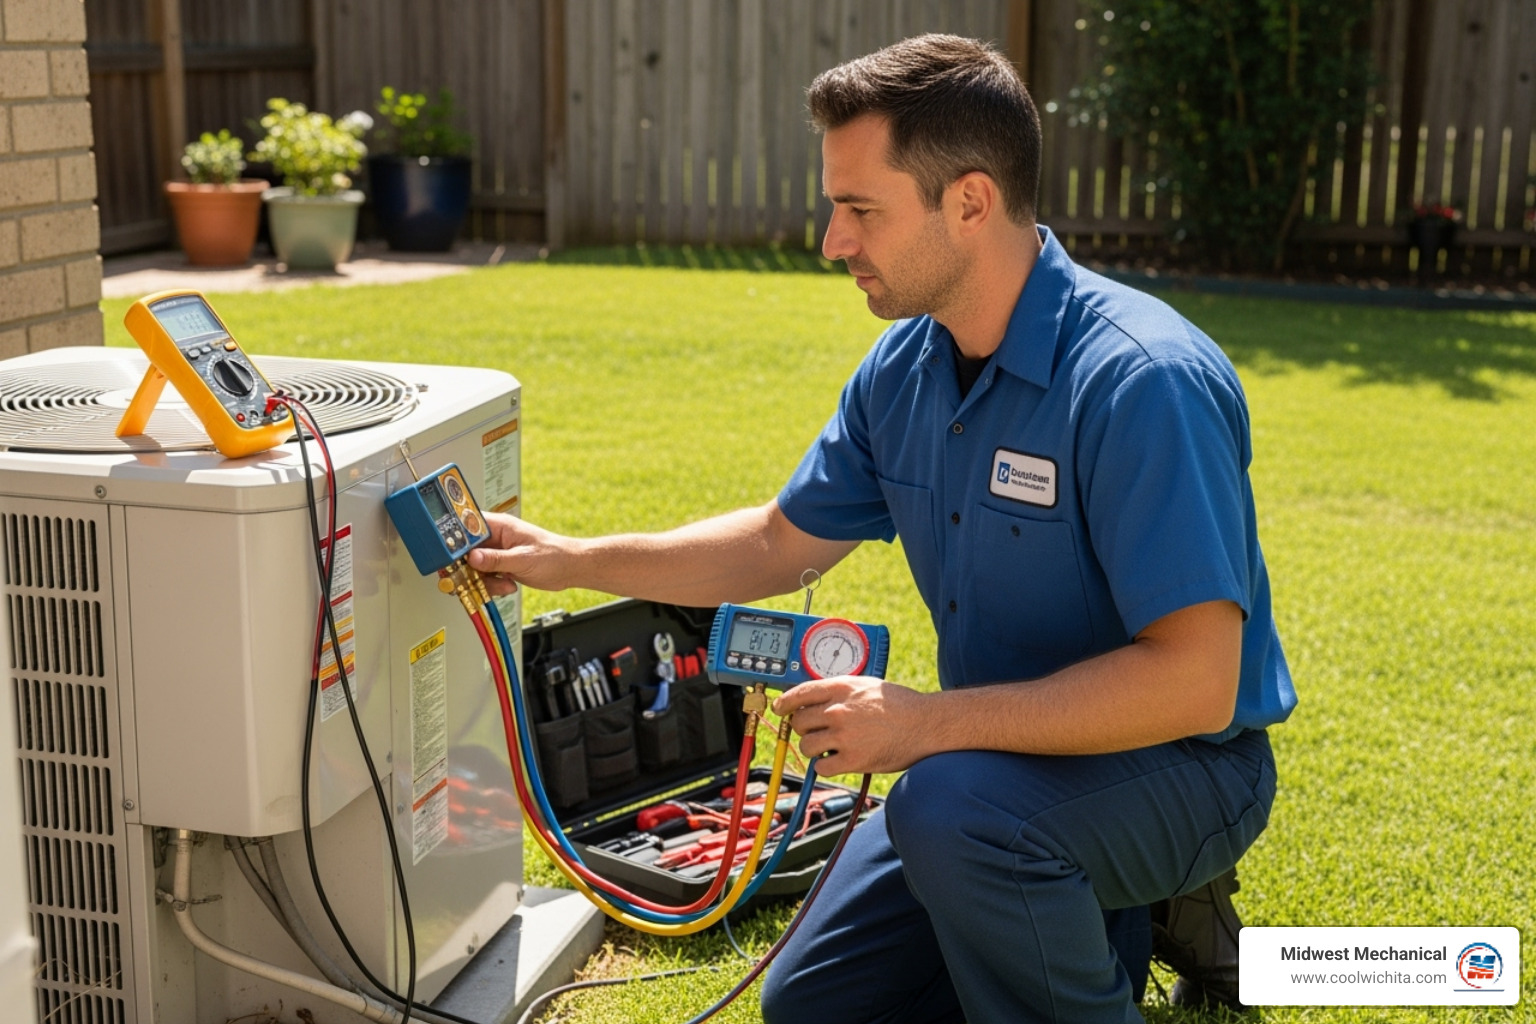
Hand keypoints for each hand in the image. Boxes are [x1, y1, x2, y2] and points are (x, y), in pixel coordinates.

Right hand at [466, 512, 576, 596]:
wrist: (569, 569)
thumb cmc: (554, 556)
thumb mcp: (522, 558)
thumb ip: (496, 559)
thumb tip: (472, 558)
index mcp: (500, 526)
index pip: (468, 526)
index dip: (455, 539)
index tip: (450, 555)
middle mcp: (495, 538)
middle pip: (466, 551)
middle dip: (469, 568)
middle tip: (472, 578)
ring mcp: (497, 553)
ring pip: (474, 567)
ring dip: (484, 580)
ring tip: (502, 584)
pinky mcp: (500, 566)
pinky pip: (485, 577)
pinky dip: (492, 585)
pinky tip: (508, 585)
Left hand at [770, 676, 932, 775]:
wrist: (926, 724)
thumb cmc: (900, 704)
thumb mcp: (867, 684)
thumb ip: (840, 690)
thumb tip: (815, 698)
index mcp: (842, 688)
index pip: (800, 693)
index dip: (785, 702)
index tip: (780, 708)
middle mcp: (839, 710)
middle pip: (800, 722)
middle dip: (804, 728)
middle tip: (816, 731)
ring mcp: (844, 736)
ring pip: (807, 746)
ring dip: (814, 748)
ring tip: (830, 747)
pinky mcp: (853, 759)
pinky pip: (822, 767)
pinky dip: (825, 766)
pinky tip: (837, 760)